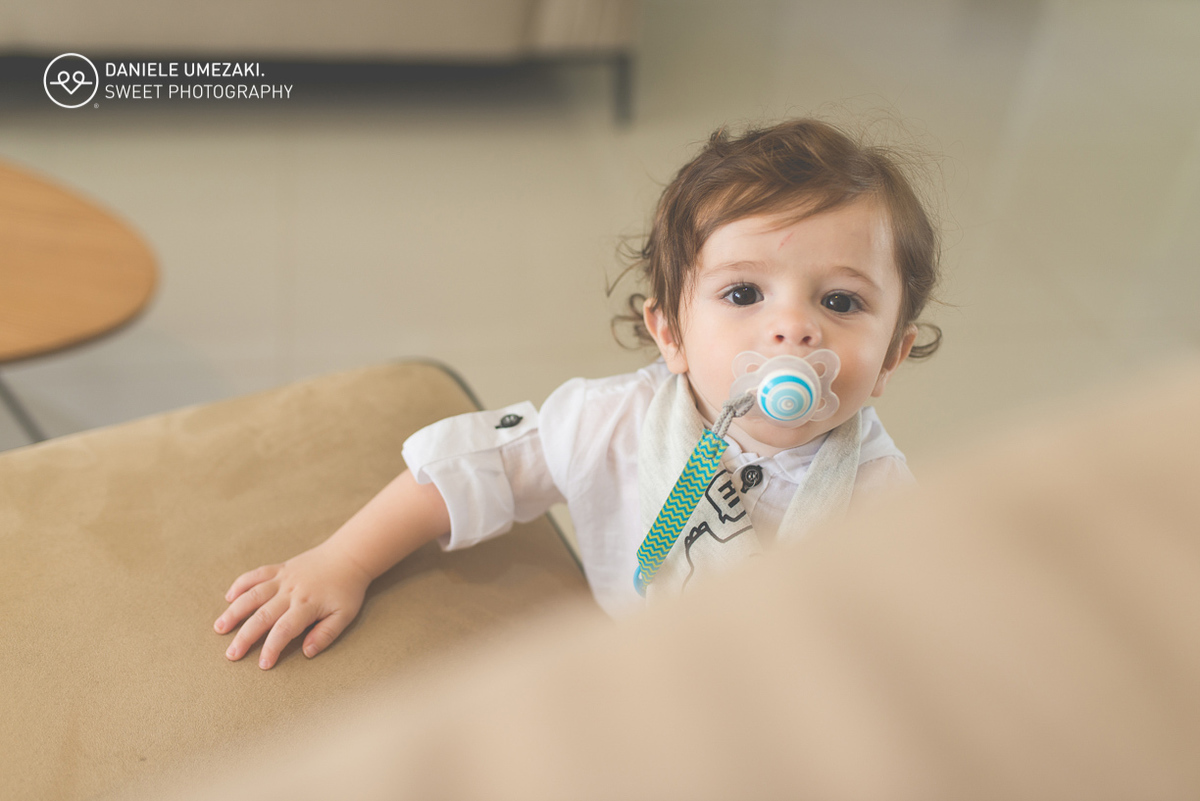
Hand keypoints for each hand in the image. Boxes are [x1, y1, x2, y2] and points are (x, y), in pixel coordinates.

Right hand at [214, 542, 372, 669]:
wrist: (348, 556)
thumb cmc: (347, 590)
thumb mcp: (345, 615)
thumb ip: (326, 634)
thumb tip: (307, 652)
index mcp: (307, 605)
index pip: (284, 630)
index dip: (272, 648)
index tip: (263, 664)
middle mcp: (291, 591)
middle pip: (263, 615)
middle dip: (245, 636)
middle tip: (231, 655)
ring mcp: (283, 578)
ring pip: (253, 595)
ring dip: (234, 611)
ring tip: (219, 628)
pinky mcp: (279, 568)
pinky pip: (255, 574)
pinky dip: (240, 584)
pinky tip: (229, 597)